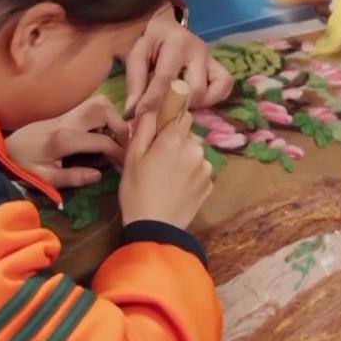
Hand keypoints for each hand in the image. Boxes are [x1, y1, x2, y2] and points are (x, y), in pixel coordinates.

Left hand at [4, 96, 126, 188]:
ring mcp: (66, 113)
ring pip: (98, 102)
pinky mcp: (65, 113)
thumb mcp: (45, 179)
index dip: (120, 153)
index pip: (103, 141)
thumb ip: (72, 177)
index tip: (126, 164)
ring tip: (117, 135)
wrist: (3, 149)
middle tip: (126, 144)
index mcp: (64, 139)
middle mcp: (67, 121)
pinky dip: (104, 114)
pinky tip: (104, 131)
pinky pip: (90, 105)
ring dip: (113, 116)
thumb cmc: (23, 166)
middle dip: (121, 126)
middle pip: (104, 110)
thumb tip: (98, 175)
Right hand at [119, 110, 212, 227]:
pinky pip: (200, 171)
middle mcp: (195, 150)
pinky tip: (178, 188)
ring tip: (168, 178)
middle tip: (159, 161)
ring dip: (185, 159)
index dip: (171, 122)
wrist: (154, 228)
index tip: (160, 134)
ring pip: (195, 153)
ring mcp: (205, 168)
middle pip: (189, 136)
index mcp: (175, 139)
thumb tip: (154, 112)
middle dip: (177, 143)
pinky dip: (191, 175)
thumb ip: (144, 128)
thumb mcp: (132, 156)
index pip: (182, 115)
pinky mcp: (209, 185)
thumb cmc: (136, 190)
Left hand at [125, 4, 233, 117]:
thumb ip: (135, 81)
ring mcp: (212, 59)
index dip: (153, 101)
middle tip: (159, 113)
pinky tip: (196, 101)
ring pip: (209, 92)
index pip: (166, 78)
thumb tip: (134, 111)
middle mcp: (199, 51)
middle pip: (193, 89)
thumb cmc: (150, 41)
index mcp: (176, 43)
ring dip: (192, 105)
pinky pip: (224, 87)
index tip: (141, 117)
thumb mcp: (137, 54)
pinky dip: (213, 99)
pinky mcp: (219, 66)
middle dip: (175, 105)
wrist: (166, 26)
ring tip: (176, 106)